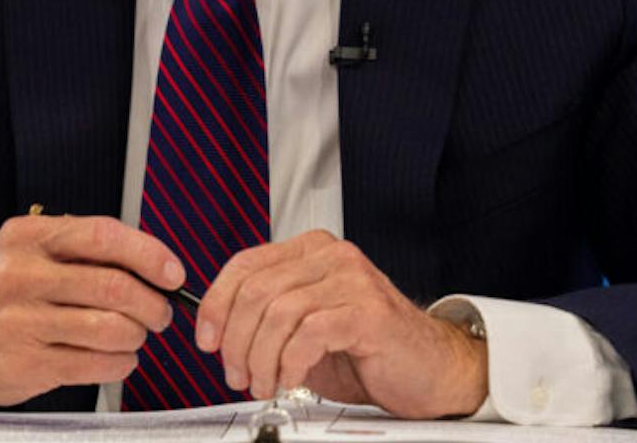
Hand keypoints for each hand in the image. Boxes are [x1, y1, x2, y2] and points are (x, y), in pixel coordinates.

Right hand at [0, 214, 184, 407]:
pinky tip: (114, 357)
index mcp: (29, 236)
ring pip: (111, 328)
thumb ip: (80, 250)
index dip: (148, 254)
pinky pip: (97, 364)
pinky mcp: (28, 363)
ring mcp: (22, 321)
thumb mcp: (27, 251)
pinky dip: (120, 363)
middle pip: (114, 286)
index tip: (172, 272)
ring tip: (133, 335)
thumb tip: (150, 261)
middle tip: (160, 312)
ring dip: (136, 336)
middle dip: (152, 304)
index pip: (102, 236)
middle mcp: (22, 275)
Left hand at [199, 231, 486, 417]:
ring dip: (260, 358)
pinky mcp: (368, 311)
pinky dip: (289, 363)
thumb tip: (217, 333)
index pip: (244, 265)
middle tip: (236, 374)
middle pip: (255, 290)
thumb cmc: (368, 353)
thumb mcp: (303, 331)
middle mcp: (331, 256)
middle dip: (235, 340)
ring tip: (264, 384)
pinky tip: (291, 380)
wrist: (431, 372)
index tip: (206, 338)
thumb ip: (266, 320)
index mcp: (311, 252)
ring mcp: (352, 280)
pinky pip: (309, 333)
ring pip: (277, 312)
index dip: (215, 304)